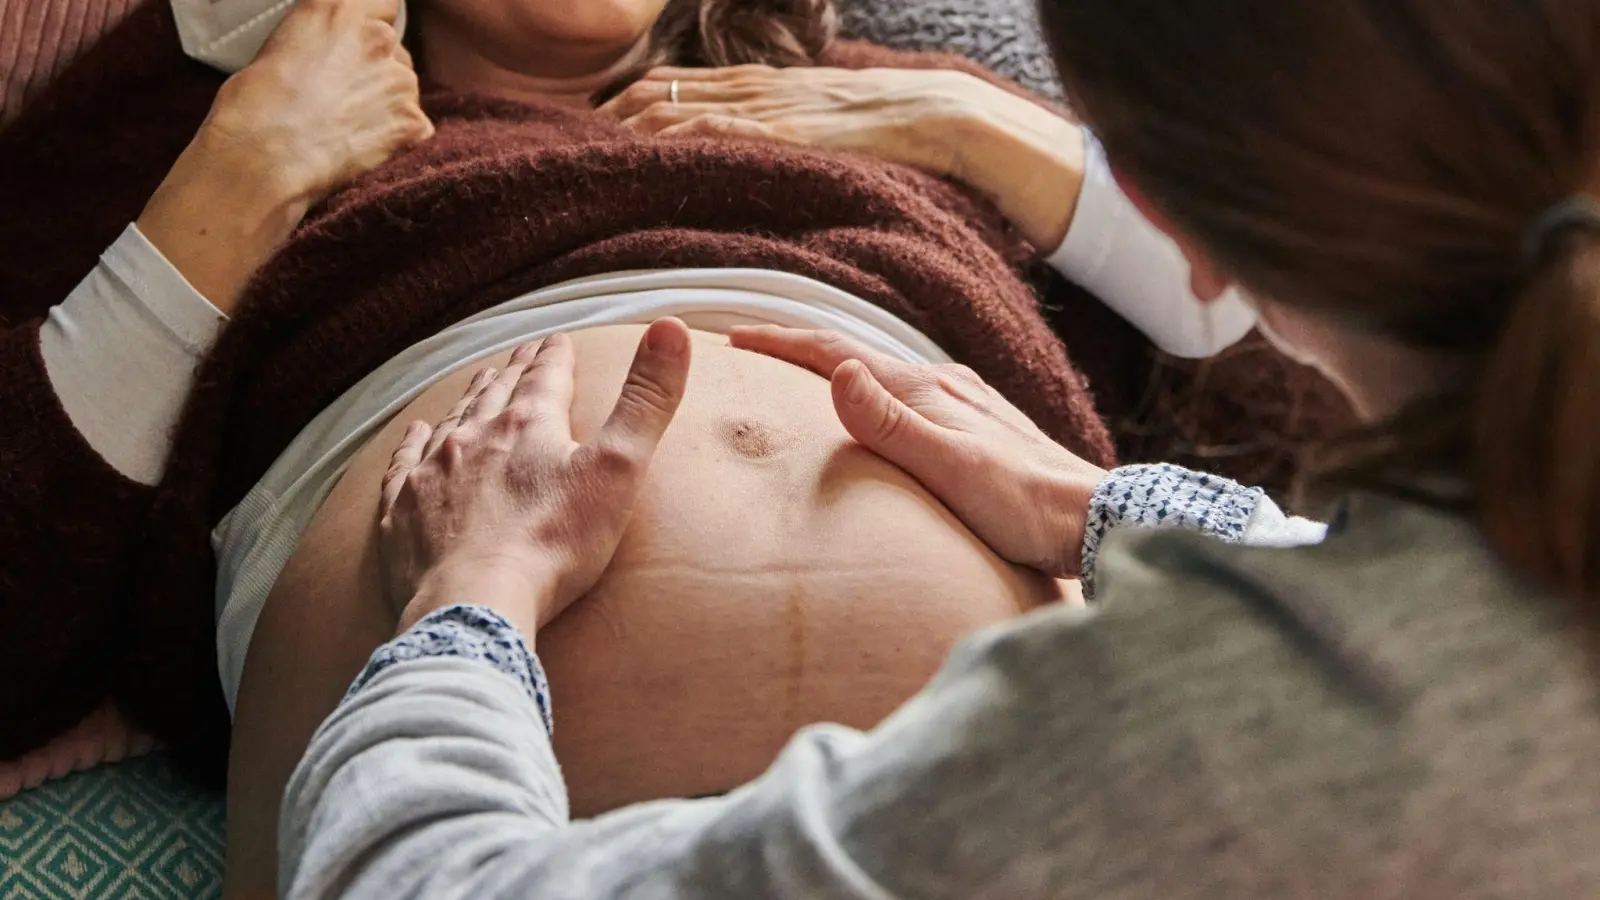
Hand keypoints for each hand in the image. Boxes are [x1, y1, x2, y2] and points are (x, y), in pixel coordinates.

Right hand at [137, 0, 432, 310]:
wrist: (265, 156)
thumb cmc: (253, 106)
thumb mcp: (278, 47)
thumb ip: (318, 39)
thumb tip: (324, 53)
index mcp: (338, 8)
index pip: (382, 2)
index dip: (373, 23)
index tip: (361, 41)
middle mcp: (377, 37)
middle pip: (394, 47)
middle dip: (376, 68)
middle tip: (343, 95)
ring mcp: (399, 80)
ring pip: (404, 86)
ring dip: (387, 102)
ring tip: (347, 125)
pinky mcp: (411, 122)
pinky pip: (415, 126)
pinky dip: (398, 137)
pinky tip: (363, 148)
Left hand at [377, 320, 692, 636]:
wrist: (475, 603)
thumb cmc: (554, 544)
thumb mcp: (618, 468)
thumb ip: (646, 400)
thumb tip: (671, 327)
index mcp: (529, 425)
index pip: (546, 377)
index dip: (556, 356)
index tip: (559, 340)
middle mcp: (475, 437)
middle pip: (498, 393)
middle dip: (515, 372)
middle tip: (523, 355)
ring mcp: (433, 472)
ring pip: (454, 420)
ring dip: (470, 399)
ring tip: (481, 383)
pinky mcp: (402, 511)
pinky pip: (405, 463)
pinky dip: (413, 443)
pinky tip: (417, 433)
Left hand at [601, 65, 975, 172]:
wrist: (924, 109)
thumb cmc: (873, 119)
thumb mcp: (810, 113)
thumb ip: (772, 122)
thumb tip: (743, 149)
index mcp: (752, 82)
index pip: (668, 84)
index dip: (622, 102)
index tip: (587, 127)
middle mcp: (746, 88)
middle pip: (656, 95)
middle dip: (610, 120)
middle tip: (569, 148)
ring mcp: (760, 109)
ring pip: (675, 113)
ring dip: (629, 136)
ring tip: (591, 162)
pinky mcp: (778, 134)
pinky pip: (713, 135)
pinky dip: (674, 147)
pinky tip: (645, 163)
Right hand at [729, 326, 1106, 576]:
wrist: (1095, 520)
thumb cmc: (1024, 507)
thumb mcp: (950, 469)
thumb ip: (892, 424)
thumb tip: (840, 371)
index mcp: (926, 391)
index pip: (837, 354)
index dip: (782, 343)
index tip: (731, 338)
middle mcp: (943, 385)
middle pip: (856, 355)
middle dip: (800, 348)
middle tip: (752, 348)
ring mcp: (965, 403)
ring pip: (884, 373)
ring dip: (836, 368)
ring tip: (803, 375)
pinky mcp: (981, 426)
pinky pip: (908, 395)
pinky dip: (873, 391)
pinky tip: (882, 409)